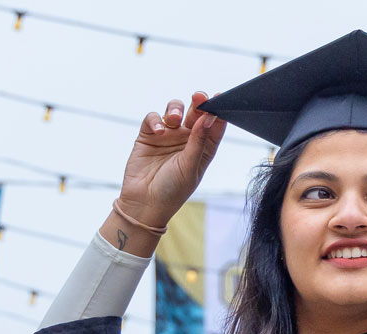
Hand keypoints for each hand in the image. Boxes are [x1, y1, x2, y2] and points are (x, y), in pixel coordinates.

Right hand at [116, 91, 225, 227]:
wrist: (144, 203)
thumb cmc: (172, 191)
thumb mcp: (189, 167)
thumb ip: (199, 142)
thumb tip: (210, 118)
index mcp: (203, 149)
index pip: (214, 127)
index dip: (219, 112)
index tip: (222, 98)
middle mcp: (187, 140)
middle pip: (195, 114)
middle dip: (199, 103)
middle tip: (199, 96)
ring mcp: (168, 136)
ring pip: (174, 111)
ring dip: (175, 109)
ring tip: (175, 120)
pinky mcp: (149, 135)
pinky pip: (154, 118)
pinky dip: (156, 120)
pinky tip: (159, 131)